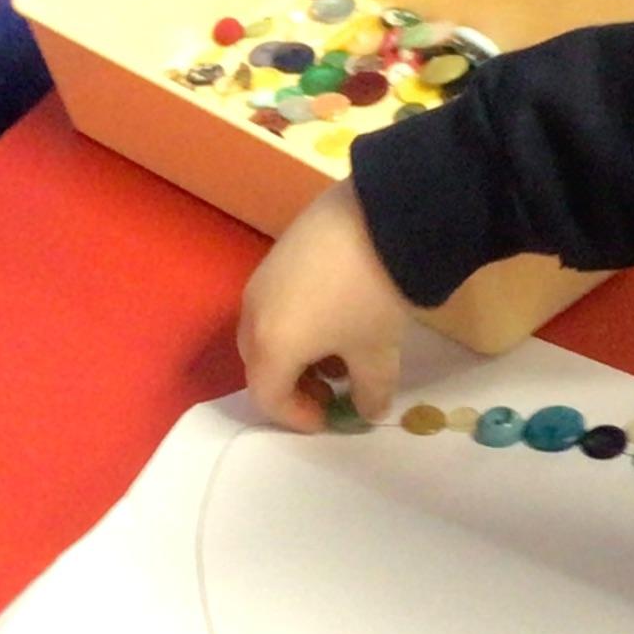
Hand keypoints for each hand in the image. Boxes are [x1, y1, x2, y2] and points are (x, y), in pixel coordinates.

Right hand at [238, 184, 413, 430]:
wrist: (381, 214)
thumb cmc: (372, 296)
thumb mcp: (377, 351)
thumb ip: (370, 390)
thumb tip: (369, 410)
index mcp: (270, 346)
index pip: (268, 397)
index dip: (297, 417)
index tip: (329, 419)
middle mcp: (253, 313)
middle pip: (260, 364)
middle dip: (292, 385)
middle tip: (331, 389)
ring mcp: (261, 278)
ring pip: (265, 331)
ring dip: (294, 353)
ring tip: (338, 351)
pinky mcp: (277, 252)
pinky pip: (275, 301)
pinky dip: (295, 322)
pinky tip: (335, 313)